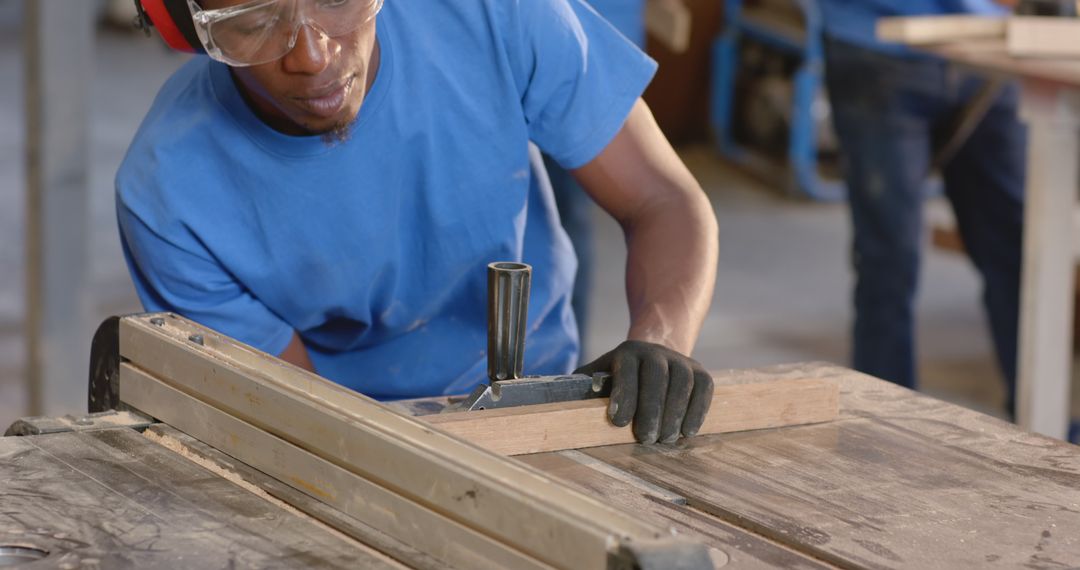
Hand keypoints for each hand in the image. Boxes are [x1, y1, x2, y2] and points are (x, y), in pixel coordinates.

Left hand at [575, 340, 712, 444]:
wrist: (656, 354)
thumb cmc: (620, 377)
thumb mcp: (598, 376)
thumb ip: (583, 389)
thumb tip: (557, 407)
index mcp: (627, 353)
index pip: (626, 370)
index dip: (624, 395)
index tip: (619, 422)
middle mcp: (655, 352)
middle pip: (656, 377)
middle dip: (651, 409)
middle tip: (647, 439)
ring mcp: (681, 361)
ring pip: (682, 383)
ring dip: (675, 413)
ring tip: (666, 439)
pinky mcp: (701, 372)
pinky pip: (703, 389)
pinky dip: (697, 411)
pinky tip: (687, 432)